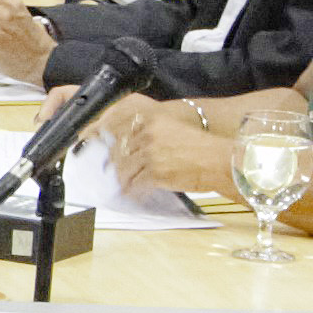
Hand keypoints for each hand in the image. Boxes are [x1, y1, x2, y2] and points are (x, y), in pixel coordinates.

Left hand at [113, 101, 239, 200]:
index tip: (95, 148)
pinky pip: (134, 184)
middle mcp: (147, 135)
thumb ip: (148, 134)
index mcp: (150, 120)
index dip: (104, 141)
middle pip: (117, 151)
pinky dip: (133, 190)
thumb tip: (126, 146)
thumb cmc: (198, 147)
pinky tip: (135, 191)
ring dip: (123, 179)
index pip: (116, 129)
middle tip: (111, 171)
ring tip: (126, 184)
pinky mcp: (153, 173)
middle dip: (114, 163)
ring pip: (123, 169)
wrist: (218, 161)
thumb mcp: (171, 129)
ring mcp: (149, 154)